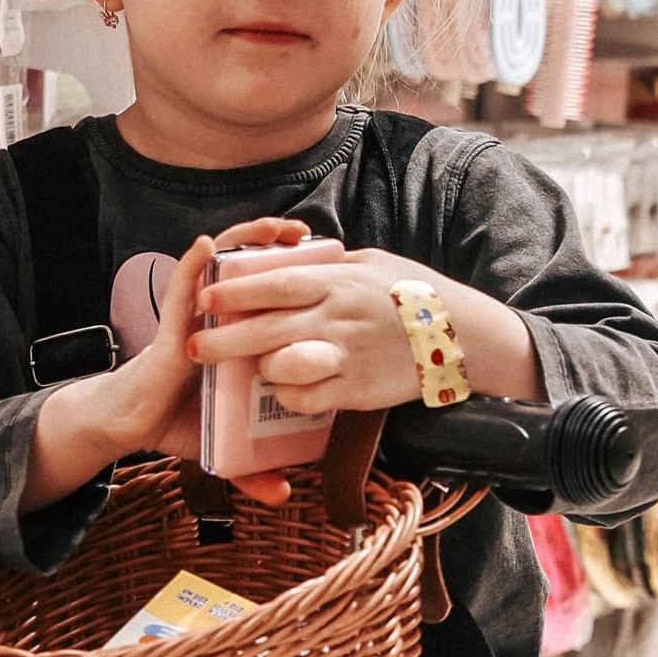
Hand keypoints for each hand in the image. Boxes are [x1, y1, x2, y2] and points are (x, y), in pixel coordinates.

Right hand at [22, 222, 318, 509]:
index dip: (298, 276)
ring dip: (245, 243)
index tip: (332, 264)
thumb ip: (255, 469)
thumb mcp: (227, 447)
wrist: (133, 426)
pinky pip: (181, 293)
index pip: (270, 298)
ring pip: (223, 272)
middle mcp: (221, 324)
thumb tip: (285, 494)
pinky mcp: (171, 331)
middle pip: (253, 273)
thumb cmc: (180, 422)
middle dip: (280, 248)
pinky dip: (192, 269)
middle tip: (309, 233)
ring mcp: (196, 322)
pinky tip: (205, 248)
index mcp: (241, 340)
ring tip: (274, 227)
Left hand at [197, 244, 549, 424]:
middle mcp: (338, 317)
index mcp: (338, 281)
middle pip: (267, 329)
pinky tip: (283, 392)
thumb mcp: (373, 264)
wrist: (464, 335)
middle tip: (193, 347)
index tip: (204, 297)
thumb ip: (331, 265)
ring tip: (247, 370)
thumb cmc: (416, 293)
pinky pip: (309, 398)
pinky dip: (288, 397)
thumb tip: (298, 257)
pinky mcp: (359, 389)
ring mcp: (348, 355)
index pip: (274, 283)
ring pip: (284, 367)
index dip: (235, 291)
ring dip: (258, 370)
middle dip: (224, 339)